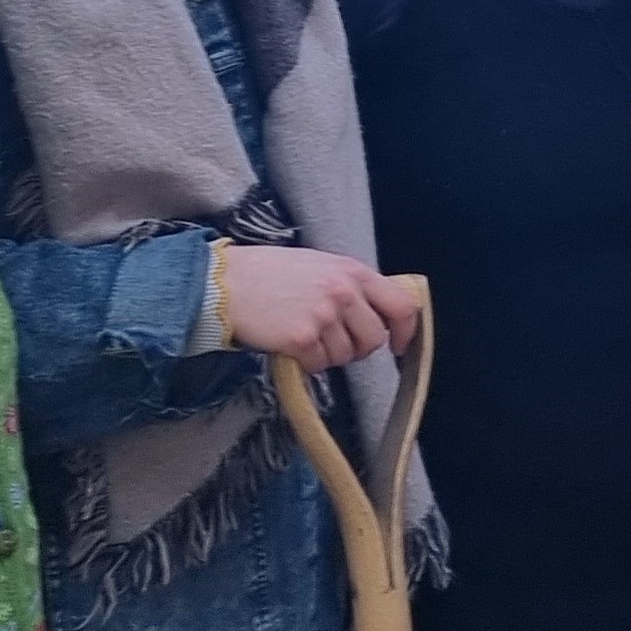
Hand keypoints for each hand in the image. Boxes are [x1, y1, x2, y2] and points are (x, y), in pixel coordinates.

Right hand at [221, 245, 418, 372]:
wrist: (225, 283)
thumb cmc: (269, 273)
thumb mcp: (319, 265)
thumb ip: (350, 285)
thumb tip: (378, 311)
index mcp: (352, 271)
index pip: (402, 304)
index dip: (405, 331)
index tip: (397, 345)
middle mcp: (343, 292)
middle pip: (373, 339)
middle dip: (357, 348)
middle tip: (333, 341)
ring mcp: (323, 316)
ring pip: (345, 356)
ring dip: (327, 355)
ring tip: (303, 335)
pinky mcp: (302, 339)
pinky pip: (319, 365)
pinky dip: (306, 362)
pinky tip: (290, 344)